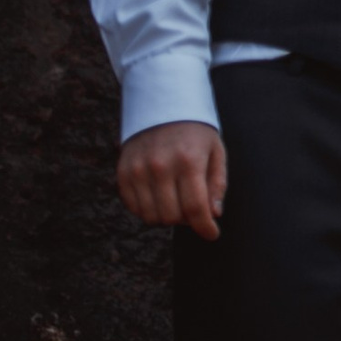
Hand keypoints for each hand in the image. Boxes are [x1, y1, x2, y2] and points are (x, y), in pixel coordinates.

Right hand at [118, 121, 227, 238]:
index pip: (195, 207)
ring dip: (167, 216)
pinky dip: (148, 210)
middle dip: (187, 220)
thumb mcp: (216, 151)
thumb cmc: (196, 132)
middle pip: (172, 216)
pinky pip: (134, 207)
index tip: (212, 234)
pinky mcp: (123, 173)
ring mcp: (138, 170)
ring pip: (151, 216)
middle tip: (194, 208)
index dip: (204, 227)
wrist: (163, 105)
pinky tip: (160, 196)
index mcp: (189, 161)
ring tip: (177, 200)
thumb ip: (217, 184)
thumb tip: (213, 214)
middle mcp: (161, 167)